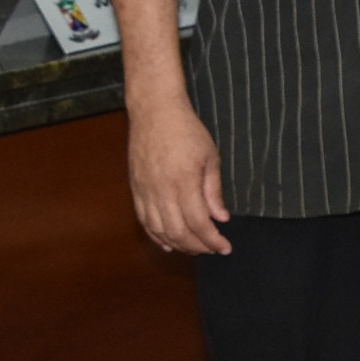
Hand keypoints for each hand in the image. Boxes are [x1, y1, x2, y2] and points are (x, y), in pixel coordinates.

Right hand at [127, 99, 233, 255]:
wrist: (155, 111)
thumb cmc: (186, 130)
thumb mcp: (210, 157)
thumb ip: (214, 191)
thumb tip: (221, 218)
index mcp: (184, 182)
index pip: (199, 223)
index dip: (213, 240)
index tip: (224, 247)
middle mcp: (162, 191)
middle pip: (178, 233)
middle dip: (197, 247)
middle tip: (212, 249)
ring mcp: (146, 191)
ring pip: (160, 231)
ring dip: (178, 245)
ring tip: (194, 248)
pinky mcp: (135, 189)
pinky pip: (144, 221)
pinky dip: (156, 236)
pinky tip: (167, 243)